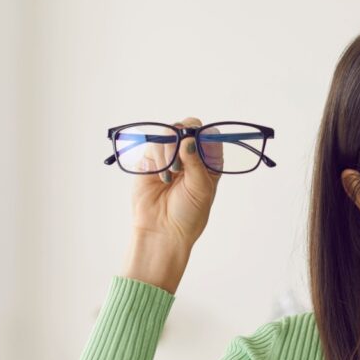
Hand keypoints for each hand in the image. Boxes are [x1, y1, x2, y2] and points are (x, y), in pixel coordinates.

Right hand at [129, 116, 223, 247]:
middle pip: (188, 127)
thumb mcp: (201, 189)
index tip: (197, 140)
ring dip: (169, 149)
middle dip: (184, 135)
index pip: (210, 135)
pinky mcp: (150, 160)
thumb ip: (196, 162)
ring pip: (168, 133)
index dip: (204, 133)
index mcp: (209, 162)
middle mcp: (190, 156)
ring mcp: (169, 156)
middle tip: (181, 150)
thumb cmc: (188, 214)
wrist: (162, 231)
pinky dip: (157, 157)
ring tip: (171, 172)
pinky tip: (161, 177)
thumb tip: (188, 139)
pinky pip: (152, 145)